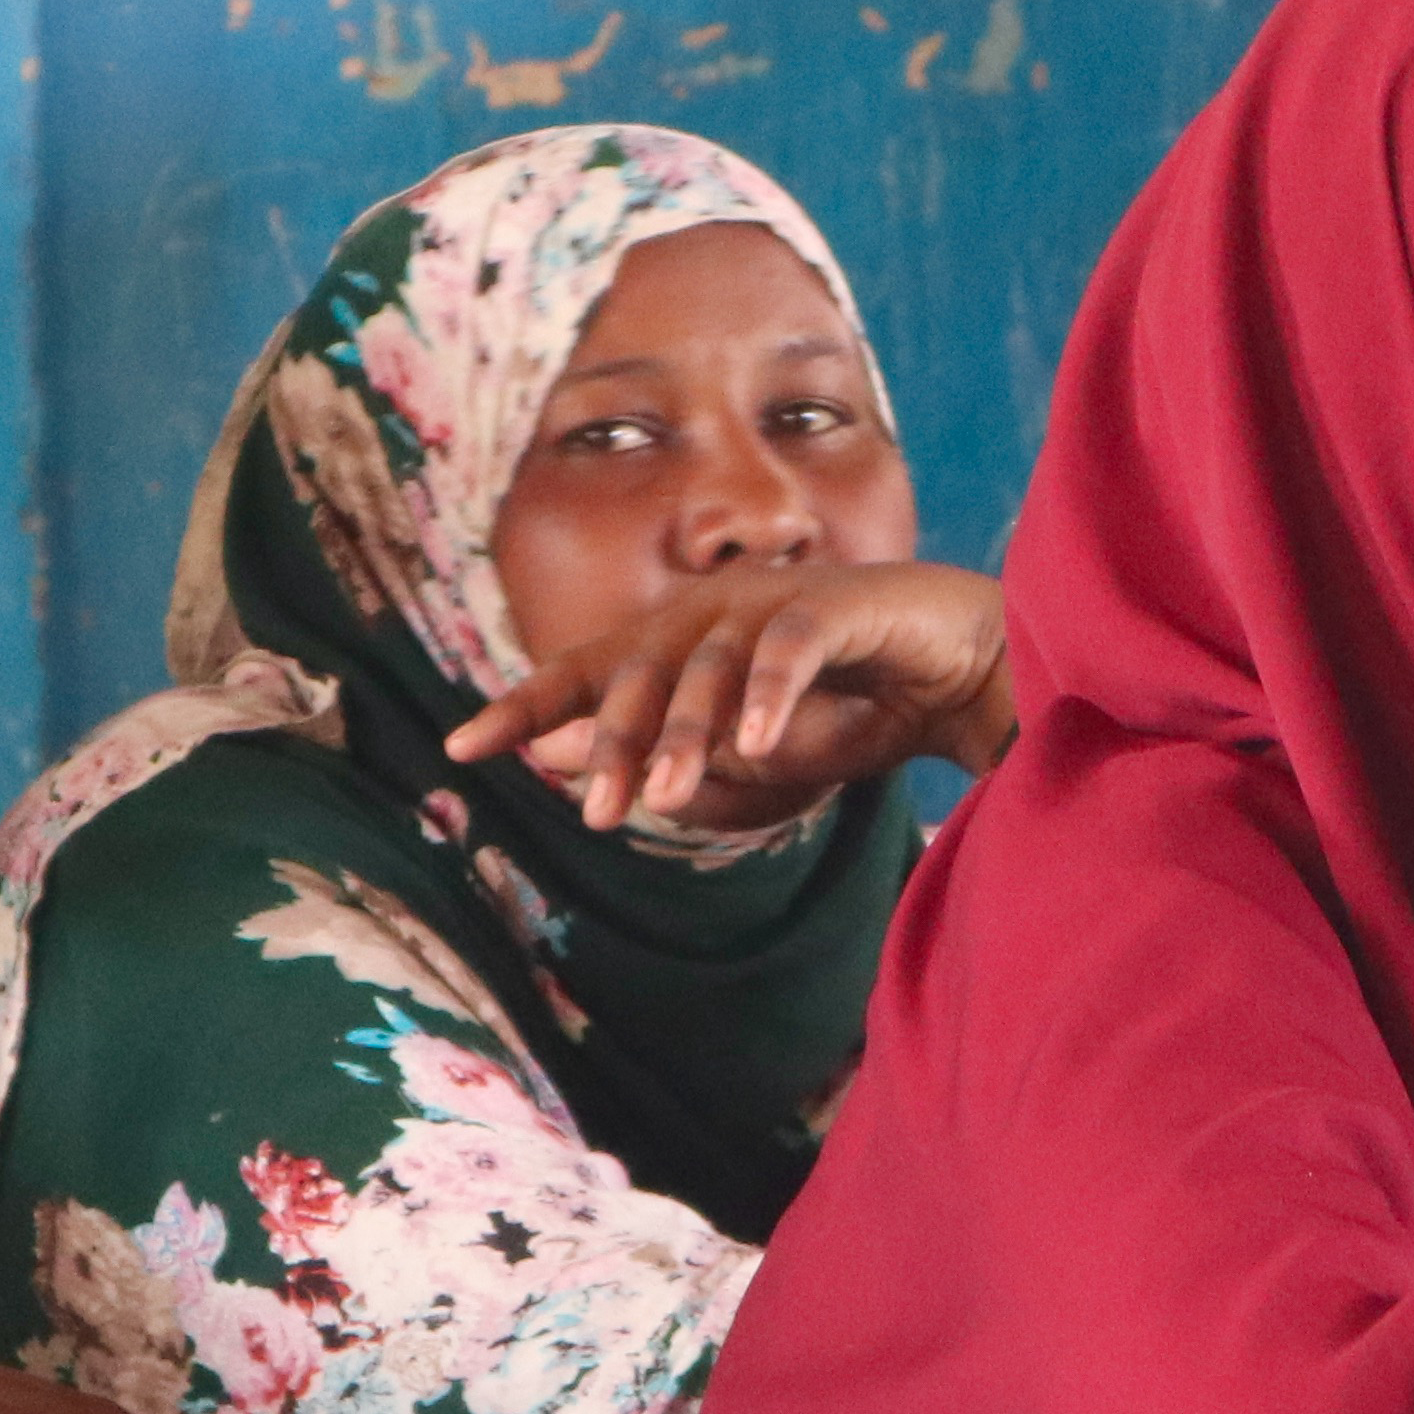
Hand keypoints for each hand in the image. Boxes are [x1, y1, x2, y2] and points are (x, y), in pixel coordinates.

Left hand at [445, 560, 1011, 829]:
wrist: (954, 669)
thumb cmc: (843, 714)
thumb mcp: (743, 760)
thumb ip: (666, 759)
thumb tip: (567, 758)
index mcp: (676, 643)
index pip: (585, 674)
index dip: (522, 706)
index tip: (459, 750)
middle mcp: (708, 611)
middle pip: (638, 674)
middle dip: (616, 743)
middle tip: (595, 811)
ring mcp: (770, 602)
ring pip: (706, 666)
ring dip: (686, 734)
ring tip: (667, 799)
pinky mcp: (836, 606)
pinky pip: (789, 649)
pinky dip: (769, 695)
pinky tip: (755, 746)